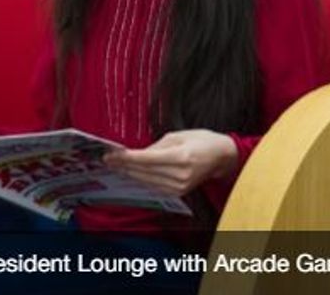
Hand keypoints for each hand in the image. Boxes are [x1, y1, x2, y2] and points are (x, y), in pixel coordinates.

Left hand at [102, 130, 237, 196]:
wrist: (222, 157)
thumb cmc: (202, 140)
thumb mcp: (178, 135)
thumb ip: (156, 146)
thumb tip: (137, 154)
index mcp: (181, 157)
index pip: (146, 159)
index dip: (126, 158)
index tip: (111, 154)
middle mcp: (180, 175)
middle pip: (144, 172)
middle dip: (124, 166)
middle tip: (108, 159)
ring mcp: (180, 186)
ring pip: (147, 181)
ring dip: (130, 173)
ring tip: (115, 166)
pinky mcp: (179, 192)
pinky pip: (154, 186)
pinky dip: (142, 179)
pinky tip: (131, 173)